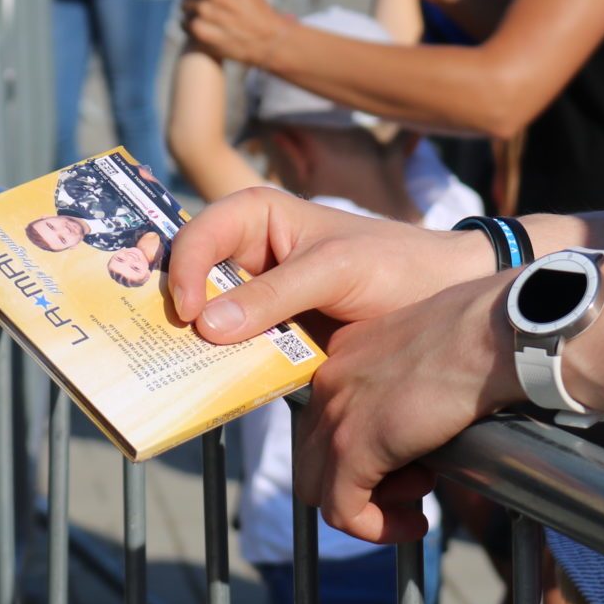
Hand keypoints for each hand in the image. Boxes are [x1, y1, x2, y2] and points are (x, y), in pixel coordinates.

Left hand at [164, 0, 291, 66]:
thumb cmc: (253, 9)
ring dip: (193, 11)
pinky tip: (209, 28)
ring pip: (184, 6)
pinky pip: (184, 23)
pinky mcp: (201, 32)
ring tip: (213, 17)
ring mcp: (206, 11)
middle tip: (209, 2)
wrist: (269, 39)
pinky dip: (192, 26)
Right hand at [168, 187, 496, 342]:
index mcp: (256, 216)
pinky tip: (215, 386)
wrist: (440, 296)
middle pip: (192, 279)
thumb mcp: (334, 271)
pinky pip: (235, 350)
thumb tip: (205, 325)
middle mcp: (247, 254)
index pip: (199, 235)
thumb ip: (274, 295)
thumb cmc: (392, 262)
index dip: (185, 271)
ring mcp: (256, 299)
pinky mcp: (271, 337)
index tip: (189, 314)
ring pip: (208, 320)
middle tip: (164, 345)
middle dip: (175, 311)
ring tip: (179, 371)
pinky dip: (224, 367)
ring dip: (195, 345)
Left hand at [295, 271, 523, 541]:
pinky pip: (342, 511)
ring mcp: (335, 414)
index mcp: (345, 353)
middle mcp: (329, 380)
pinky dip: (375, 528)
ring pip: (318, 488)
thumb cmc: (485, 335)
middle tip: (414, 482)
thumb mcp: (430, 355)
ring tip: (420, 496)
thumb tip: (421, 422)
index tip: (407, 460)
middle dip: (359, 481)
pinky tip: (416, 525)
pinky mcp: (352, 447)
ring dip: (369, 506)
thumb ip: (410, 386)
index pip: (326, 419)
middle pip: (313, 456)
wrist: (494, 334)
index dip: (361, 450)